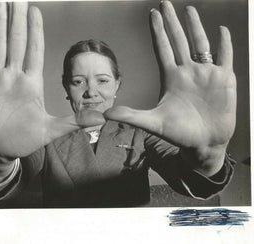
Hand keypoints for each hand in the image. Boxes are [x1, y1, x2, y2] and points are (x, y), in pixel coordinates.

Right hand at [0, 3, 104, 160]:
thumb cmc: (22, 142)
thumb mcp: (49, 131)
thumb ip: (74, 122)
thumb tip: (102, 118)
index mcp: (30, 83)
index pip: (34, 50)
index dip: (35, 31)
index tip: (35, 11)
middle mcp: (13, 76)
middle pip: (16, 42)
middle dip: (17, 19)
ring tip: (1, 4)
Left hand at [104, 1, 235, 174]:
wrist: (204, 143)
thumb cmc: (179, 134)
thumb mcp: (153, 123)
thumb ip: (131, 116)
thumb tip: (105, 114)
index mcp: (171, 78)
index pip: (162, 48)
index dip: (157, 31)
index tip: (152, 14)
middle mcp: (187, 72)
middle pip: (178, 40)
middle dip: (172, 21)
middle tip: (164, 3)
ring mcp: (206, 74)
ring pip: (201, 44)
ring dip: (195, 27)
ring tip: (189, 10)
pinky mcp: (223, 79)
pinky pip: (225, 56)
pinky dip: (225, 43)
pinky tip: (222, 30)